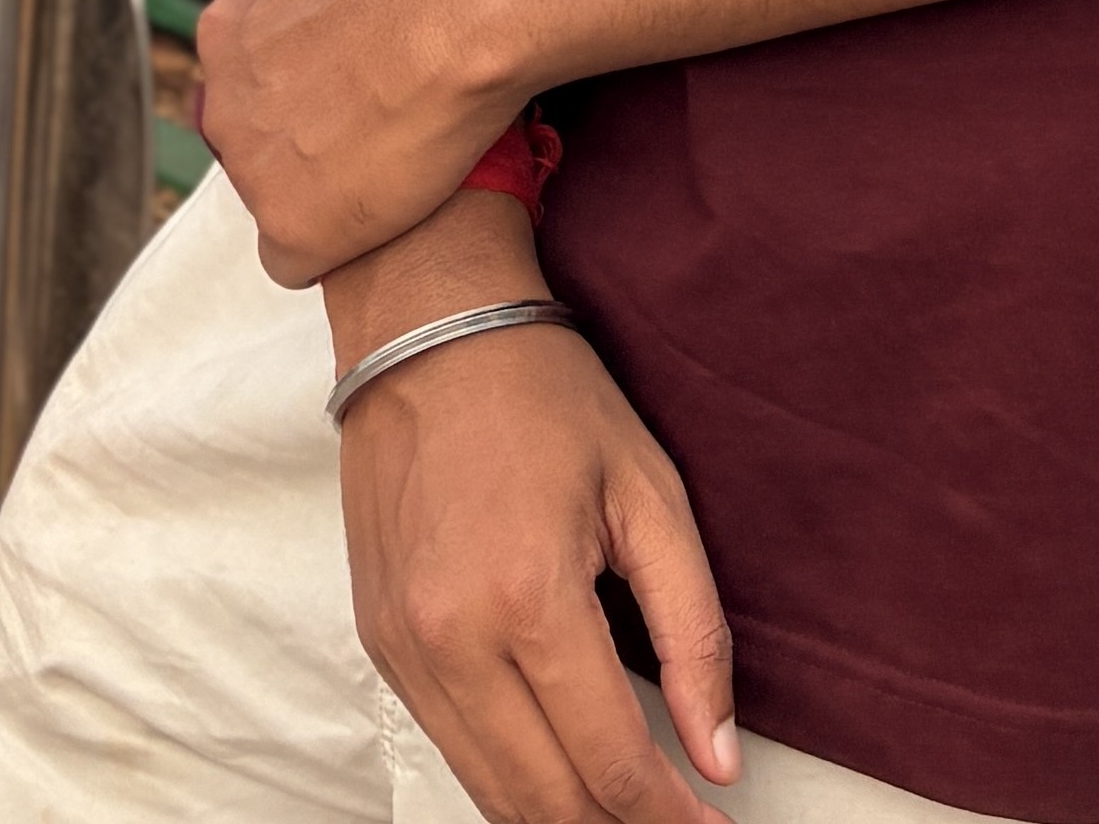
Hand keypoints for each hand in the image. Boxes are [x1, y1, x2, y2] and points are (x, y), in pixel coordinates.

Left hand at [190, 0, 521, 282]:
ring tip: (395, 160)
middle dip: (310, 140)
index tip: (364, 70)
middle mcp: (224, 105)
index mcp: (224, 32)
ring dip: (326, 192)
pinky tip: (384, 211)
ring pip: (278, 200)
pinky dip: (336, 246)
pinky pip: (296, 260)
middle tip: (384, 116)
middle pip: (257, 144)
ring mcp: (255, 172)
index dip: (312, 83)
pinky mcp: (298, 229)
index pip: (249, 81)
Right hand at [333, 221, 738, 822]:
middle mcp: (452, 641)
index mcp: (530, 599)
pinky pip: (449, 748)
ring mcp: (403, 649)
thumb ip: (693, 633)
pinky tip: (559, 770)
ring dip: (563, 821)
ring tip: (627, 812)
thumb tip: (719, 760)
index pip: (612, 766)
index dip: (673, 822)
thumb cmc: (545, 393)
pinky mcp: (379, 644)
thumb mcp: (650, 493)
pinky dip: (508, 779)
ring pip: (490, 794)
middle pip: (547, 804)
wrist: (424, 324)